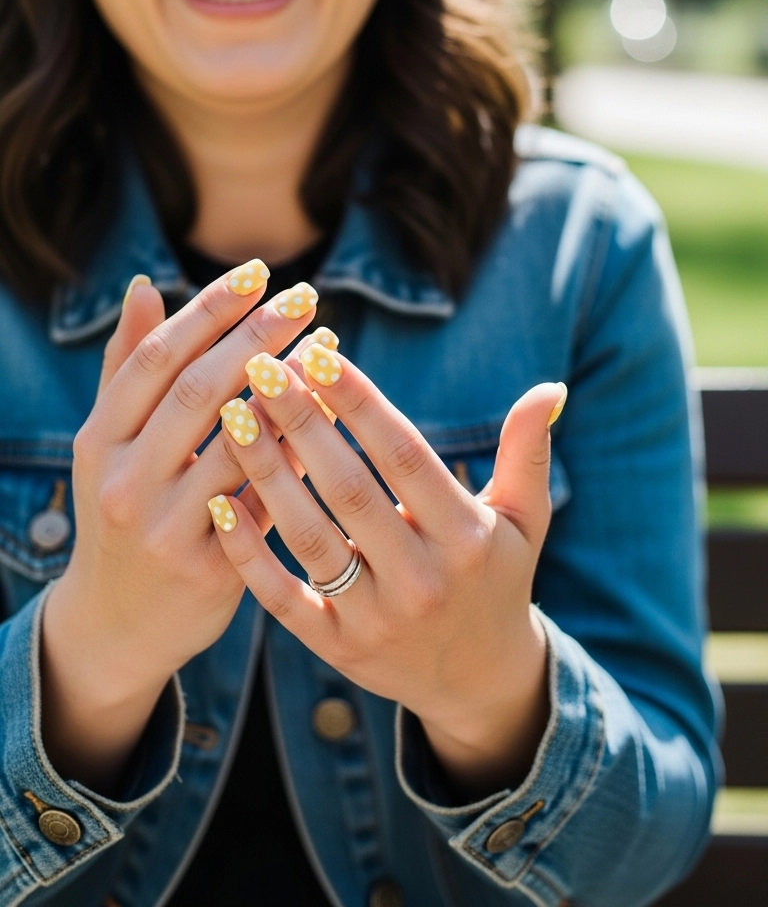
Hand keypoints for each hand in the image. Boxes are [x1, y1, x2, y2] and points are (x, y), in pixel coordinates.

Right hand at [41, 265, 316, 789]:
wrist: (116, 626)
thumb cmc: (125, 509)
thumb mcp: (110, 443)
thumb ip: (127, 366)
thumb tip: (145, 284)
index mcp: (98, 441)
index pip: (155, 358)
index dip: (209, 310)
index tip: (259, 273)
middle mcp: (123, 483)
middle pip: (199, 392)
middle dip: (257, 336)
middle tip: (307, 297)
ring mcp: (165, 530)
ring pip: (238, 445)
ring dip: (288, 389)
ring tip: (327, 345)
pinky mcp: (209, 573)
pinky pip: (268, 501)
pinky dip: (299, 453)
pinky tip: (332, 415)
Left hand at [208, 338, 565, 796]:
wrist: (480, 682)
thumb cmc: (497, 576)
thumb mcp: (523, 519)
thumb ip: (528, 452)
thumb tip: (549, 389)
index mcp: (464, 536)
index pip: (403, 455)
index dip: (359, 402)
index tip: (318, 352)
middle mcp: (421, 579)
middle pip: (348, 489)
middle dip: (302, 424)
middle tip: (260, 367)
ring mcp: (375, 619)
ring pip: (309, 537)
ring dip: (266, 474)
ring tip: (232, 416)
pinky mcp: (337, 649)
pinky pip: (282, 598)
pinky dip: (248, 552)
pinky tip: (219, 502)